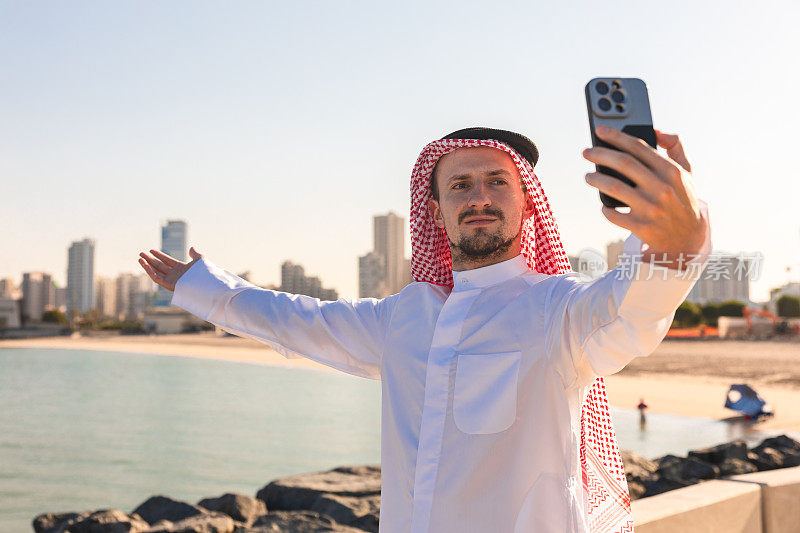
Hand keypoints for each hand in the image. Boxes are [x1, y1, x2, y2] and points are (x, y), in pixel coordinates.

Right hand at [138, 246, 203, 291]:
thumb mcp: (199, 260)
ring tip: (140, 258)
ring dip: (147, 265)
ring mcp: (172, 280)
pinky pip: (157, 278)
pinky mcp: (168, 285)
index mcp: (181, 268)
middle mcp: (175, 275)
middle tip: (141, 253)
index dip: (159, 255)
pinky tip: (144, 264)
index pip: (167, 261)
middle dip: (150, 260)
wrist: (205, 284)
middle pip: (160, 266)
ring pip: (156, 272)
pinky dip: (150, 271)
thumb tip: (191, 247)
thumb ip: (195, 254)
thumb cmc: (204, 273)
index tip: (151, 250)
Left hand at [582, 126, 706, 268]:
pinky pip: (614, 214)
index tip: (599, 130)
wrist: (687, 239)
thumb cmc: (682, 199)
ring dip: (596, 179)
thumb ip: (675, 147)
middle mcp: (661, 188)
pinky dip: (605, 208)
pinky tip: (603, 204)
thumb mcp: (687, 172)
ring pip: (614, 187)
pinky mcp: (642, 227)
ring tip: (588, 176)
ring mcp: (651, 208)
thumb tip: (656, 130)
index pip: (638, 147)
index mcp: (671, 171)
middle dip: (600, 154)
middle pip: (623, 163)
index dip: (616, 136)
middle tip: (586, 152)